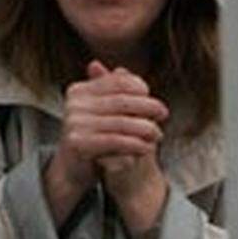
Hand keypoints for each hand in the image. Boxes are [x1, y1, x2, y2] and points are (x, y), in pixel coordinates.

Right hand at [43, 60, 168, 226]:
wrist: (72, 170)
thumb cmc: (93, 137)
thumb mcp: (103, 111)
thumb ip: (113, 92)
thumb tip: (123, 68)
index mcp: (79, 90)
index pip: (117, 82)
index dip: (139, 88)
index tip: (154, 99)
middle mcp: (74, 103)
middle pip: (121, 101)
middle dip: (147, 107)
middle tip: (164, 114)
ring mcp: (74, 122)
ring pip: (121, 122)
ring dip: (145, 128)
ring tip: (158, 135)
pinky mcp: (77, 142)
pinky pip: (115, 140)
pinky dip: (135, 144)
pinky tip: (147, 148)